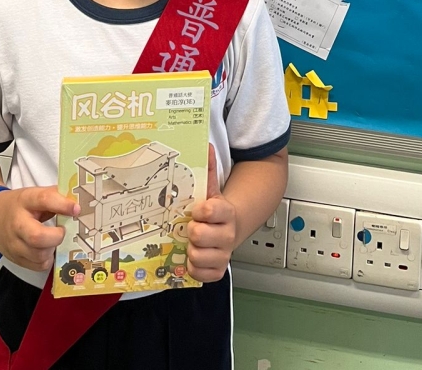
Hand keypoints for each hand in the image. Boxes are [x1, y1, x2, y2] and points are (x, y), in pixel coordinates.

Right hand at [0, 186, 77, 272]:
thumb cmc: (18, 205)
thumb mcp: (34, 193)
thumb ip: (55, 196)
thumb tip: (77, 202)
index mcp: (25, 201)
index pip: (44, 200)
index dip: (63, 205)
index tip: (76, 209)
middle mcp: (17, 224)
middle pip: (37, 237)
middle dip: (56, 237)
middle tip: (61, 231)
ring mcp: (14, 244)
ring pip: (39, 256)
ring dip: (52, 249)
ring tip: (52, 240)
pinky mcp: (15, 259)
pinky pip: (37, 266)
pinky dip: (46, 259)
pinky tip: (46, 249)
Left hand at [187, 147, 237, 281]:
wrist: (230, 230)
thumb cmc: (215, 212)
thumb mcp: (211, 191)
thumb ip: (209, 170)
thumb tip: (206, 147)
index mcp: (227, 214)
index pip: (210, 211)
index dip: (199, 211)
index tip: (197, 210)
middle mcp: (228, 236)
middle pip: (198, 235)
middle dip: (191, 231)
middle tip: (193, 227)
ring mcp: (223, 255)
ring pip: (196, 256)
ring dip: (191, 249)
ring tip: (194, 242)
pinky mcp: (218, 272)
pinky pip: (198, 273)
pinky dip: (193, 267)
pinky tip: (196, 256)